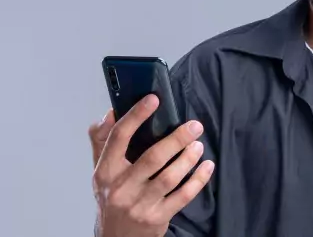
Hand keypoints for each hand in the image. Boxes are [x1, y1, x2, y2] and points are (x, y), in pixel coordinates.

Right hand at [88, 94, 214, 236]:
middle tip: (194, 125)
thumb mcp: (101, 169)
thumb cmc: (112, 196)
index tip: (153, 99)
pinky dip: (198, 180)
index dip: (136, 116)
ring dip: (188, 158)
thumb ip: (102, 140)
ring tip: (199, 145)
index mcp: (105, 171)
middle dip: (177, 138)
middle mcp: (121, 188)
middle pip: (152, 158)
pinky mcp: (157, 217)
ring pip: (169, 177)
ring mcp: (139, 205)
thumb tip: (111, 111)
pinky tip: (207, 166)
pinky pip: (183, 196)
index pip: (119, 138)